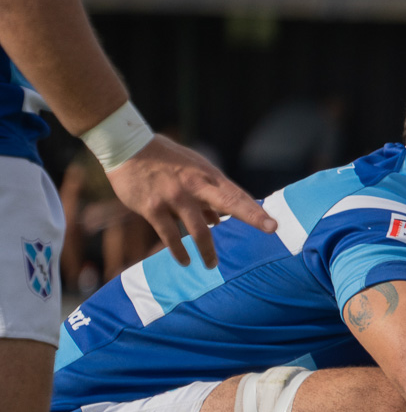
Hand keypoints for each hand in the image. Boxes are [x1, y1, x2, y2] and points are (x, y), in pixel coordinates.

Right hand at [105, 135, 276, 267]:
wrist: (126, 146)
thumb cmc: (164, 160)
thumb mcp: (192, 170)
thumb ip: (207, 194)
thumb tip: (218, 221)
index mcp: (207, 176)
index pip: (237, 195)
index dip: (256, 211)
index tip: (273, 225)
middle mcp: (195, 185)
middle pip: (229, 202)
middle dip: (252, 216)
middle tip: (270, 229)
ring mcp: (174, 196)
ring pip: (199, 229)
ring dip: (207, 251)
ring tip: (211, 265)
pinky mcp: (153, 207)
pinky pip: (169, 235)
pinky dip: (178, 251)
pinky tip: (185, 261)